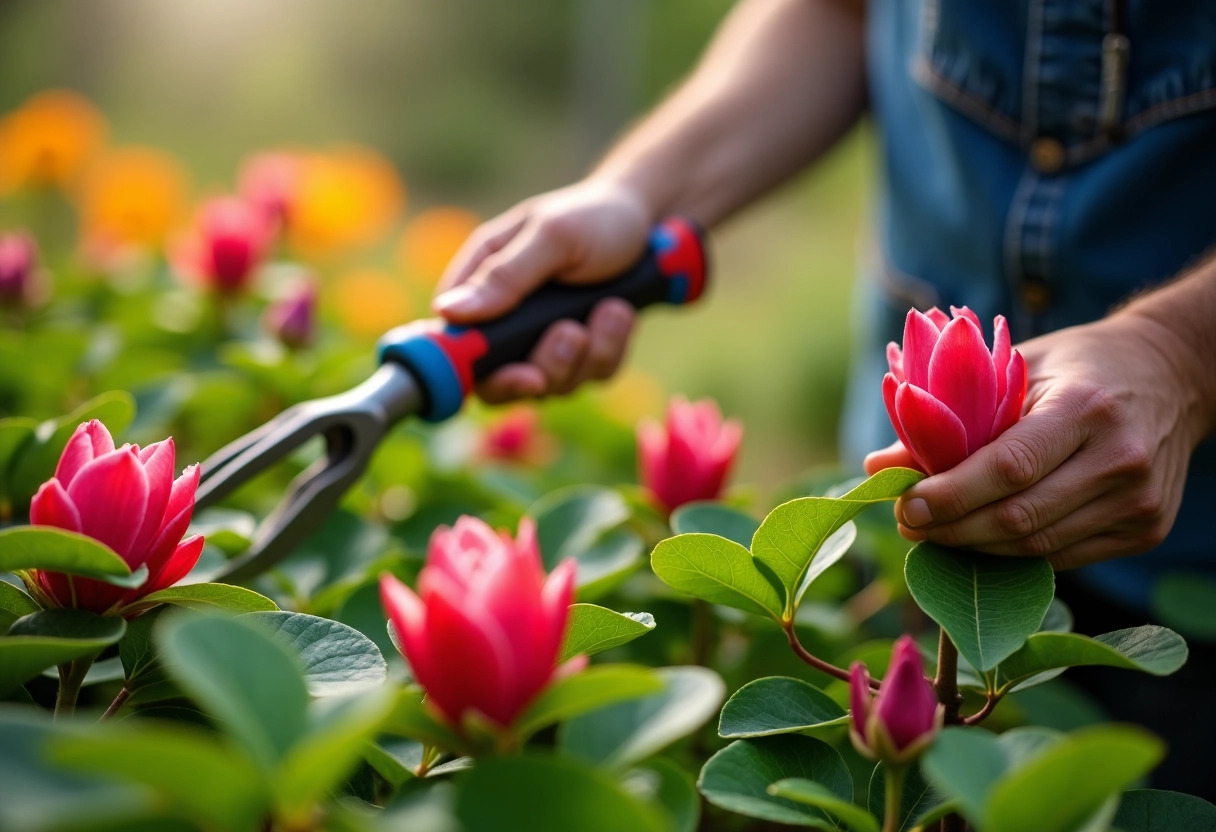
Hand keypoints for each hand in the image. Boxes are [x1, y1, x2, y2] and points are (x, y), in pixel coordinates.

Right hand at [432, 180, 651, 402]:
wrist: (647, 224)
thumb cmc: (592, 217)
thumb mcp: (551, 236)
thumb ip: (504, 276)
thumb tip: (448, 312)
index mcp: (480, 283)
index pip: (453, 343)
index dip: (473, 371)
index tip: (521, 372)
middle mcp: (505, 320)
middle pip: (500, 382)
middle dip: (547, 367)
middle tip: (574, 334)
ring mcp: (541, 342)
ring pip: (552, 383)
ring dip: (588, 352)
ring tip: (612, 307)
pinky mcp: (579, 355)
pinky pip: (590, 376)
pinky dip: (611, 349)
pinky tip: (620, 313)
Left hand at [864, 313, 1206, 569]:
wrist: (1173, 375)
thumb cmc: (1077, 366)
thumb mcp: (1016, 368)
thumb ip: (950, 416)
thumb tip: (878, 466)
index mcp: (1086, 407)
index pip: (1009, 468)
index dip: (951, 495)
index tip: (904, 506)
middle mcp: (1121, 459)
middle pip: (1019, 518)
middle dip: (952, 530)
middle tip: (907, 524)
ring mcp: (1139, 502)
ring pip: (1037, 548)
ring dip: (975, 548)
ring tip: (933, 532)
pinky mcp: (1146, 530)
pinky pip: (1063, 557)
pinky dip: (1013, 554)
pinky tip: (980, 539)